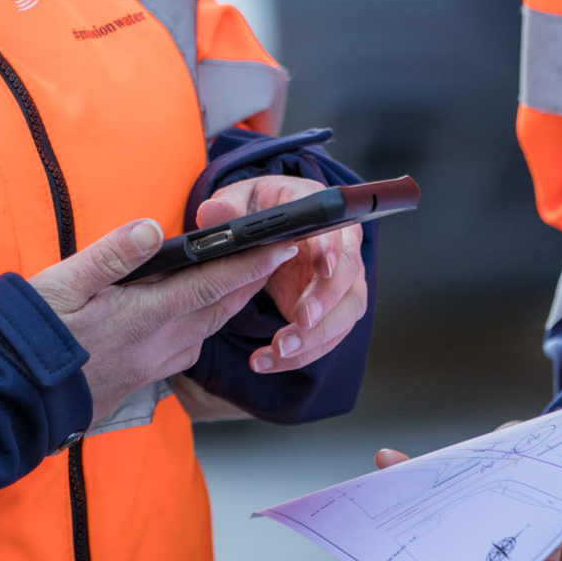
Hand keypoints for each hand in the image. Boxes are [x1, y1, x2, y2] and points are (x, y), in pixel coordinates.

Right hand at [30, 219, 297, 422]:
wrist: (11, 398)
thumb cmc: (31, 336)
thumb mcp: (63, 283)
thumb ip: (111, 254)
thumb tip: (150, 228)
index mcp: (143, 316)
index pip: (211, 285)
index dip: (250, 265)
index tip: (281, 245)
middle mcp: (156, 346)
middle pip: (217, 311)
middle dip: (248, 283)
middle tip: (273, 257)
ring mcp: (149, 368)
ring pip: (203, 334)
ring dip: (225, 308)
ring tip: (237, 284)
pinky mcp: (137, 382)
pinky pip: (183, 352)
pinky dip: (198, 330)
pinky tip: (189, 322)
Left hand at [196, 174, 368, 374]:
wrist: (270, 230)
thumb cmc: (259, 209)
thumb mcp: (238, 201)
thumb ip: (226, 208)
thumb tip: (213, 212)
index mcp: (321, 213)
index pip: (336, 229)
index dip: (331, 249)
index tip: (322, 268)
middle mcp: (340, 247)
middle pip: (348, 277)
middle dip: (326, 301)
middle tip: (300, 320)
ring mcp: (340, 281)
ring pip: (345, 313)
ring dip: (316, 336)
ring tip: (279, 349)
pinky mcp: (330, 309)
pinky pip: (326, 336)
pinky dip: (300, 353)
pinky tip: (268, 359)